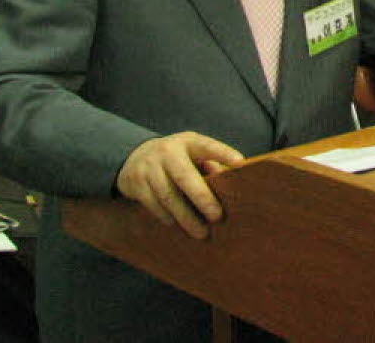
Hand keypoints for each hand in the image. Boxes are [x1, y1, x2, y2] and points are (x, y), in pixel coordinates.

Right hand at [115, 132, 244, 238]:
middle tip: (217, 217)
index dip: (223, 153)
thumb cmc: (177, 159)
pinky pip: (154, 205)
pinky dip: (167, 217)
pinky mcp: (135, 183)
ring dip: (186, 217)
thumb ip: (210, 166)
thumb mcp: (193, 154)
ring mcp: (149, 167)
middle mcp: (167, 152)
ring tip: (201, 232)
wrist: (134, 156)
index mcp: (188, 142)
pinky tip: (177, 224)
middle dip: (202, 198)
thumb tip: (227, 183)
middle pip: (185, 177)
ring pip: (169, 196)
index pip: (207, 146)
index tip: (240, 163)